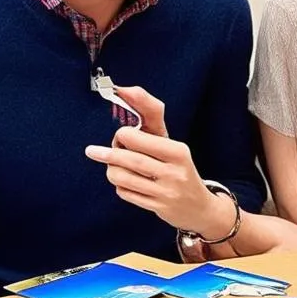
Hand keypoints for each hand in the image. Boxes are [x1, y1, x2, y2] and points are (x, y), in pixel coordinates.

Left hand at [84, 87, 234, 238]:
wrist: (199, 206)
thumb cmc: (179, 167)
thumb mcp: (170, 141)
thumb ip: (150, 113)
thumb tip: (124, 90)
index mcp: (178, 151)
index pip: (137, 138)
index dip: (122, 136)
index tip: (121, 136)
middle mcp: (174, 171)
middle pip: (128, 159)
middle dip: (108, 153)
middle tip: (97, 151)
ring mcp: (165, 192)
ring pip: (122, 178)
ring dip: (111, 170)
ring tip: (112, 167)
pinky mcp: (157, 207)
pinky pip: (125, 193)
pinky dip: (119, 186)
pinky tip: (126, 183)